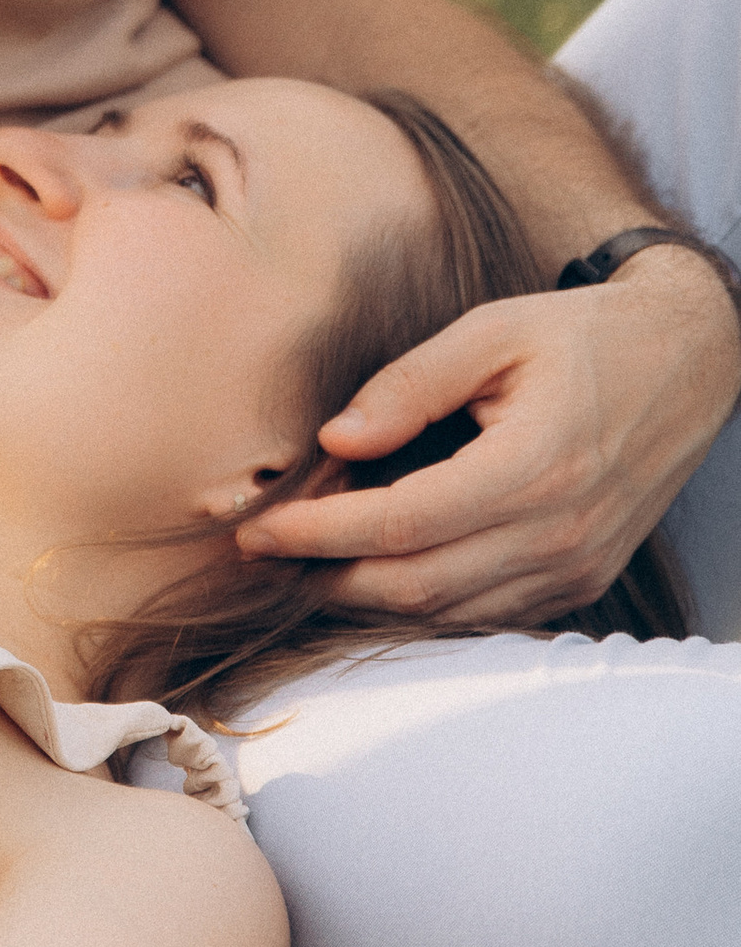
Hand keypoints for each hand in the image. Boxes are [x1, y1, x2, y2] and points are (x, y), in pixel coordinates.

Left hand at [239, 249, 740, 623]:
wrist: (689, 363)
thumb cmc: (583, 337)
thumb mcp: (492, 330)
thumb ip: (410, 382)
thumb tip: (337, 440)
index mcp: (534, 466)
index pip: (401, 524)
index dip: (319, 534)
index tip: (257, 530)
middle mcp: (559, 533)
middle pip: (416, 585)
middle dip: (327, 577)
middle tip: (265, 555)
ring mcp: (575, 567)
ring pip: (448, 613)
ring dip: (368, 599)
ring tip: (306, 567)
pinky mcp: (582, 581)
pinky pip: (487, 616)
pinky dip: (425, 605)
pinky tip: (378, 575)